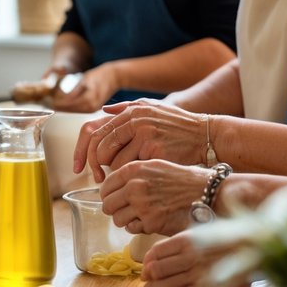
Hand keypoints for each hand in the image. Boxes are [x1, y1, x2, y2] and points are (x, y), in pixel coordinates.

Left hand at [51, 63, 116, 111]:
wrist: (116, 77)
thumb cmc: (100, 75)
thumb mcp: (85, 80)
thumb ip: (74, 91)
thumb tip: (63, 99)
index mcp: (89, 100)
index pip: (69, 105)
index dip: (58, 104)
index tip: (48, 102)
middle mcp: (92, 107)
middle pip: (71, 110)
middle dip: (60, 107)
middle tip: (48, 105)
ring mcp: (94, 109)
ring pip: (75, 111)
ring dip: (65, 109)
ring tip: (54, 105)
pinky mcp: (95, 108)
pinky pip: (81, 109)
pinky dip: (72, 108)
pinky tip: (65, 105)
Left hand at [74, 99, 207, 180]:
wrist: (206, 135)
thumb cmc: (178, 125)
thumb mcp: (153, 108)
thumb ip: (127, 108)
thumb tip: (103, 110)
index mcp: (130, 112)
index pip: (94, 132)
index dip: (83, 152)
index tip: (79, 167)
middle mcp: (135, 122)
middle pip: (101, 149)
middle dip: (97, 166)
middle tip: (99, 177)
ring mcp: (145, 136)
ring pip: (116, 162)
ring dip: (118, 173)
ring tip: (129, 174)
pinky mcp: (155, 152)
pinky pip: (134, 170)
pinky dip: (134, 176)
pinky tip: (143, 176)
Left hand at [99, 160, 210, 234]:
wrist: (207, 192)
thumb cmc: (183, 180)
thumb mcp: (155, 167)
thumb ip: (132, 175)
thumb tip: (111, 188)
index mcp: (133, 170)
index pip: (105, 186)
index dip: (109, 195)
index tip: (115, 199)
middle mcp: (134, 186)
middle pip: (107, 205)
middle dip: (115, 210)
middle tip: (126, 211)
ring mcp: (142, 205)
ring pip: (117, 219)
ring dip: (126, 220)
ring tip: (140, 216)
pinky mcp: (151, 222)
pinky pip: (132, 228)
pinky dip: (138, 228)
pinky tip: (150, 222)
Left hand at [141, 232, 252, 286]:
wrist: (257, 252)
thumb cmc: (226, 241)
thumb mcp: (200, 233)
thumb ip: (175, 245)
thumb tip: (151, 259)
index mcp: (186, 240)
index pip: (154, 253)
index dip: (146, 263)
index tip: (147, 267)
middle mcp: (190, 258)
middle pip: (154, 272)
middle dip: (148, 279)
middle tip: (149, 282)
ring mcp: (199, 277)